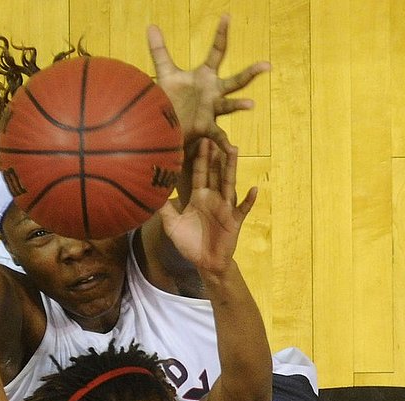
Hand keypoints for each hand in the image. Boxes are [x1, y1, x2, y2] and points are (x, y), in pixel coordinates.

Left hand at [148, 14, 269, 152]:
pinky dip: (225, 144)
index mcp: (206, 76)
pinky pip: (218, 136)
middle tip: (266, 65)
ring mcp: (212, 109)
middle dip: (251, 73)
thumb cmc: (172, 97)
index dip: (221, 34)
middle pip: (235, 81)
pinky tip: (232, 151)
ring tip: (250, 104)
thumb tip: (151, 26)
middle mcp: (213, 91)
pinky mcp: (206, 126)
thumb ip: (159, 50)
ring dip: (239, 105)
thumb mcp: (166, 72)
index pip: (217, 51)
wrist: (168, 121)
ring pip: (229, 105)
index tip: (226, 16)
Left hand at [158, 139, 255, 274]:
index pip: (199, 172)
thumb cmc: (189, 243)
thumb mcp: (172, 225)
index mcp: (199, 196)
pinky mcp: (234, 219)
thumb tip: (150, 192)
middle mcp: (213, 198)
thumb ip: (163, 208)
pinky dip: (249, 200)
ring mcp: (225, 207)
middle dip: (214, 155)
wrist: (205, 262)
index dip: (198, 157)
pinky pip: (243, 208)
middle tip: (214, 134)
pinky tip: (254, 189)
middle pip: (215, 172)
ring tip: (235, 150)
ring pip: (230, 183)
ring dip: (232, 168)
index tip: (197, 139)